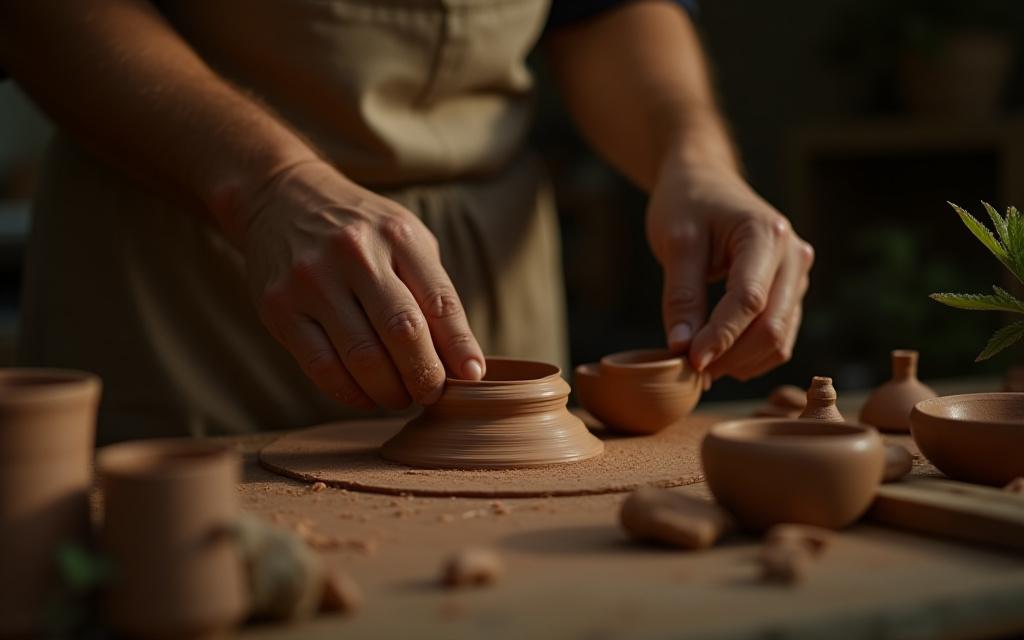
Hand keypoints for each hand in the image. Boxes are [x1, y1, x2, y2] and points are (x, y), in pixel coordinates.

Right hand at [239, 160, 485, 409]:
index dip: (460, 347)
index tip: (471, 377)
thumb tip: (462, 363)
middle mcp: (354, 253)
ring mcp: (312, 280)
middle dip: (425, 376)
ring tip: (400, 397)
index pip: (440, 301)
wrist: (281, 197)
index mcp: (397, 235)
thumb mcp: (405, 241)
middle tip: (432, 394)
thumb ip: (432, 293)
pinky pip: (321, 367)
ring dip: (390, 391)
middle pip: (403, 332)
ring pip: (362, 357)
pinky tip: (366, 395)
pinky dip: (351, 393)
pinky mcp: (279, 307)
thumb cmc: (361, 232)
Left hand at [646, 158, 813, 383]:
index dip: (721, 337)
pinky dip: (751, 355)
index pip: (749, 300)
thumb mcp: (676, 242)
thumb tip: (683, 349)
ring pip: (780, 338)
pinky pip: (779, 335)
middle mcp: (793, 255)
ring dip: (742, 361)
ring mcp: (797, 274)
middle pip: (772, 326)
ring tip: (700, 366)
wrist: (704, 180)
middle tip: (690, 371)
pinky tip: (719, 357)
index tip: (689, 361)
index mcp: (767, 234)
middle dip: (732, 356)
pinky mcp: (790, 290)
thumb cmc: (687, 204)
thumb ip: (681, 296)